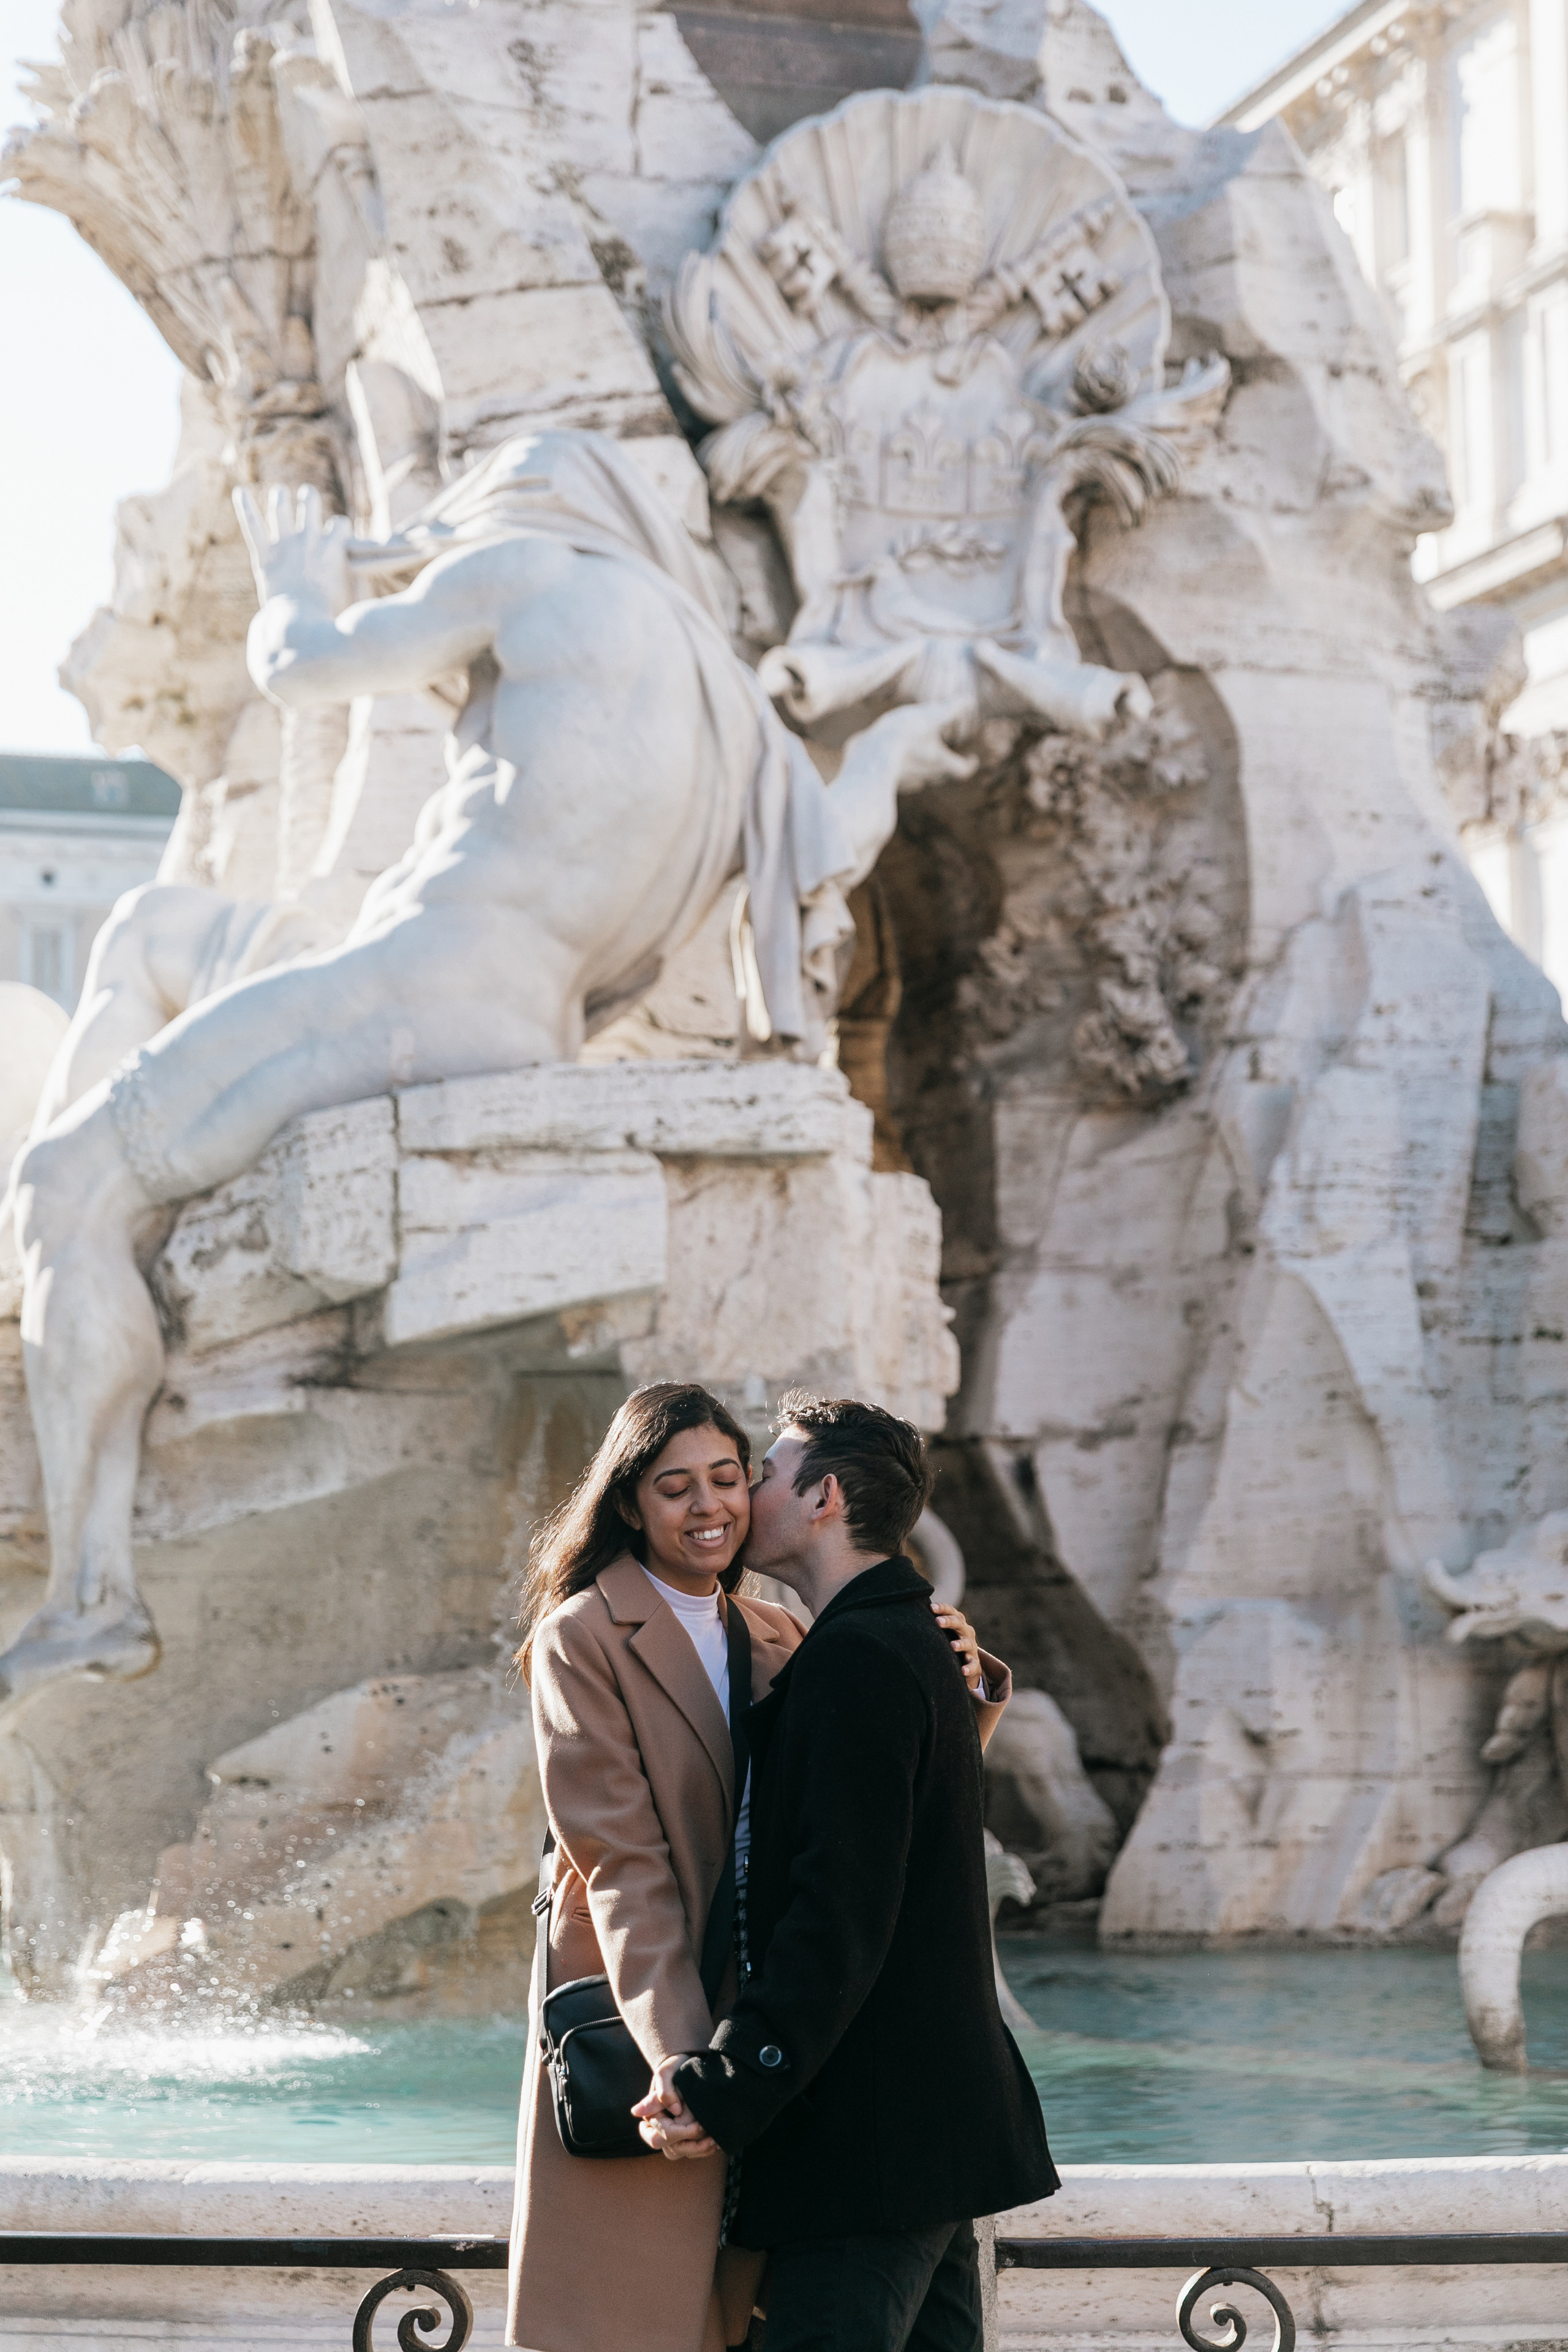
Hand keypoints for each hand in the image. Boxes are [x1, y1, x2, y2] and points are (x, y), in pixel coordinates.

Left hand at [233, 482, 352, 616]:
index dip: (339, 529)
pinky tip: (239, 492)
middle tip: (307, 496)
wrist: (300, 624)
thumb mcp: (355, 596)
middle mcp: (309, 540)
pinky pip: (252, 526)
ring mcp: (285, 545)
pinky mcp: (264, 555)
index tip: (337, 537)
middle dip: (309, 498)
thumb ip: (363, 582)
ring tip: (280, 493)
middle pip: (310, 503)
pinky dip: (245, 507)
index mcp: (332, 549)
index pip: (340, 524)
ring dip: (280, 497)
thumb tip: (375, 578)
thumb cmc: (330, 616)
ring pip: (280, 508)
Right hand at [632, 2056, 719, 2160]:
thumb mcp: (668, 2073)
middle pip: (670, 2150)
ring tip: (715, 2142)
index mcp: (651, 2115)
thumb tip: (674, 2110)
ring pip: (680, 2153)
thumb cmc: (675, 2068)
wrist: (686, 2067)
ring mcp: (670, 2134)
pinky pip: (689, 2151)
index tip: (699, 2126)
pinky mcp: (682, 2136)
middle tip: (711, 2139)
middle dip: (692, 2146)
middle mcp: (658, 2128)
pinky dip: (702, 2150)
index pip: (663, 2135)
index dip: (682, 2133)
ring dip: (699, 2151)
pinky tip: (716, 2142)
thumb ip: (665, 2091)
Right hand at [870, 695, 978, 789]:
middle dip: (945, 764)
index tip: (972, 758)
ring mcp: (904, 781)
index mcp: (940, 763)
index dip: (969, 764)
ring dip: (921, 766)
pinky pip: (898, 777)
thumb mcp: (931, 716)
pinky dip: (901, 768)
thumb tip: (968, 700)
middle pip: (941, 775)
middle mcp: (925, 776)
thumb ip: (951, 709)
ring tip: (918, 750)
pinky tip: (894, 756)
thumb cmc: (905, 736)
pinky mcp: (885, 779)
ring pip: (919, 777)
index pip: (962, 770)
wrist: (869, 757)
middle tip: (946, 753)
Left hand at [931, 1597, 982, 1692]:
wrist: (968, 1663)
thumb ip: (934, 1622)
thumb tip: (911, 1611)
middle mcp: (966, 1632)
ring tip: (953, 1646)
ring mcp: (971, 1648)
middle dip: (949, 1622)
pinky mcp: (974, 1663)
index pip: (952, 1612)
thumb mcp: (945, 1632)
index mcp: (959, 1623)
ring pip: (968, 1643)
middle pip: (959, 1623)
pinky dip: (969, 1667)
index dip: (943, 1608)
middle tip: (938, 1622)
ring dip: (961, 1644)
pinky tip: (963, 1671)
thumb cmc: (951, 1642)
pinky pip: (973, 1665)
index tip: (931, 1607)